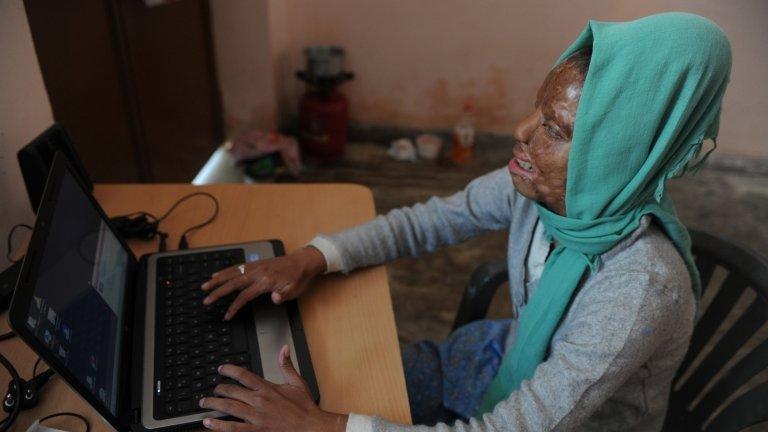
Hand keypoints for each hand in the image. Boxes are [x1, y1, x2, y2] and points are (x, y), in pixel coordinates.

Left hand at [199, 345, 346, 431]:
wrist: (311, 428)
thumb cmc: (305, 408)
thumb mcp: (298, 383)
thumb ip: (287, 365)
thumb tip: (284, 349)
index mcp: (268, 388)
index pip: (243, 375)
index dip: (229, 370)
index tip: (221, 369)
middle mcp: (260, 401)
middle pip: (232, 391)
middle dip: (219, 389)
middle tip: (213, 390)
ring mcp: (256, 417)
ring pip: (229, 408)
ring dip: (214, 405)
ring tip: (205, 403)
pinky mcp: (256, 431)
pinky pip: (233, 428)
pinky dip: (219, 425)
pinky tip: (209, 423)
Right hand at [201, 246, 326, 319]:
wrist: (303, 261)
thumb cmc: (298, 278)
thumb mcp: (295, 290)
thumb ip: (283, 295)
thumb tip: (274, 298)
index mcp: (266, 281)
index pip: (245, 296)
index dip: (234, 306)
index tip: (227, 315)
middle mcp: (258, 272)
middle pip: (233, 283)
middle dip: (217, 292)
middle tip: (205, 299)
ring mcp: (255, 266)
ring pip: (232, 273)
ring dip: (217, 280)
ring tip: (204, 285)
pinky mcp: (256, 263)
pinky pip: (237, 266)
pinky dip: (225, 271)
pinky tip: (217, 274)